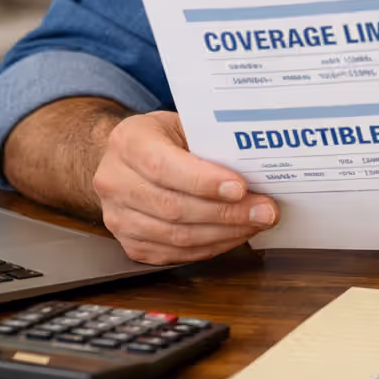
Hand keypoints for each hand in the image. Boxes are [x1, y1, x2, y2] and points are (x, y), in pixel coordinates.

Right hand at [92, 110, 278, 264]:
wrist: (129, 159)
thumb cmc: (163, 137)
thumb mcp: (182, 124)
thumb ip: (209, 142)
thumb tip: (255, 165)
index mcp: (127, 142)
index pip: (163, 166)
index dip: (204, 181)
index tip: (241, 188)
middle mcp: (114, 181)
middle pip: (173, 207)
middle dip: (226, 213)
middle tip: (264, 211)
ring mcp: (117, 217)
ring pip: (175, 237)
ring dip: (224, 234)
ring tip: (255, 224)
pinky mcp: (128, 243)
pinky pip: (173, 254)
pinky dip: (209, 248)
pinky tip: (233, 236)